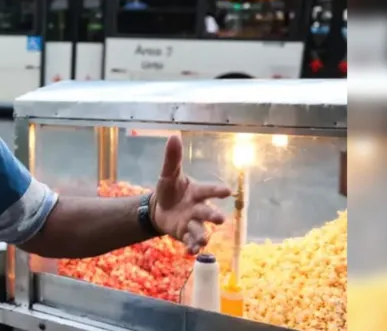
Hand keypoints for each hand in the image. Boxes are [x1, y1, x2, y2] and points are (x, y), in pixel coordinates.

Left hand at [150, 135, 231, 254]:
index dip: (217, 190)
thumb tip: (173, 136)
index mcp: (197, 191)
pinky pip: (190, 241)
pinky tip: (190, 251)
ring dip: (203, 235)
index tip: (227, 191)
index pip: (209, 190)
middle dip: (214, 215)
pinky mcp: (185, 234)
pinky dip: (191, 246)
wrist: (159, 208)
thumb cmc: (170, 189)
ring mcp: (193, 222)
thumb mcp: (168, 173)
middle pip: (208, 212)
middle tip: (219, 219)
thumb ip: (172, 158)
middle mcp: (199, 208)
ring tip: (204, 240)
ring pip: (201, 229)